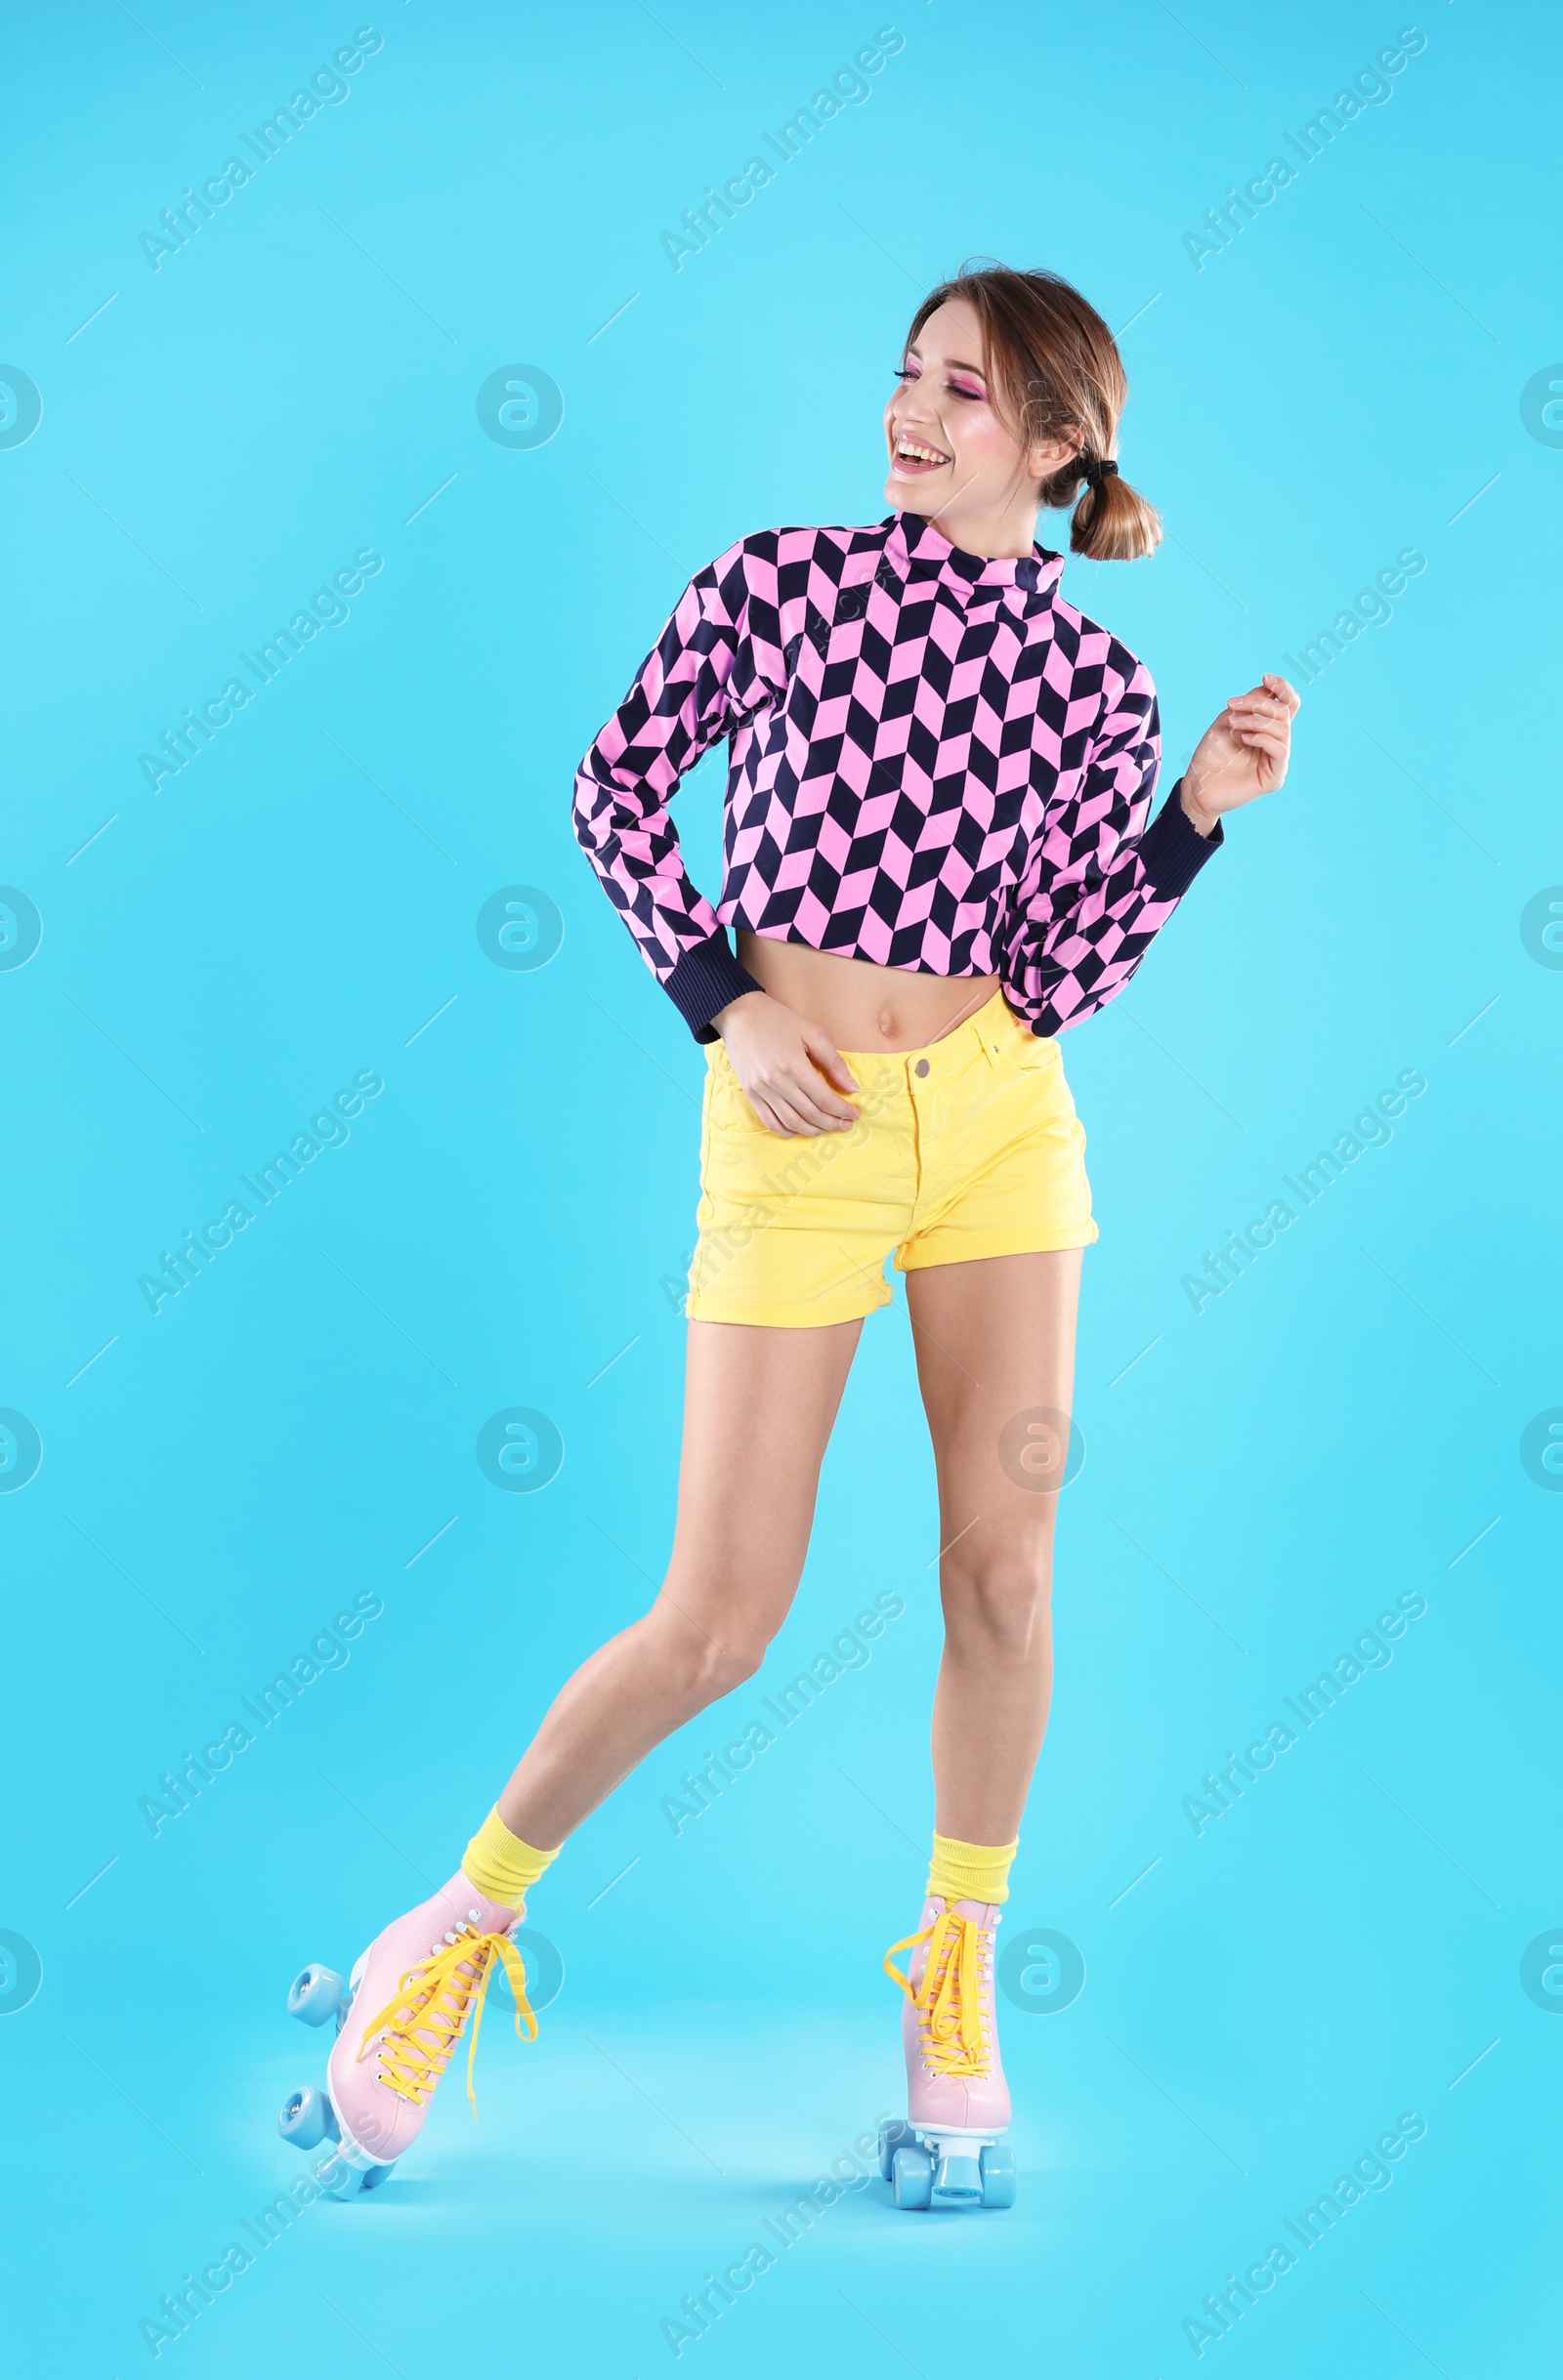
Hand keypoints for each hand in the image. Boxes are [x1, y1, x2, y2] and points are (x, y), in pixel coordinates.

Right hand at [710, 991, 860, 1135]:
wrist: (739, 1014)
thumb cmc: (778, 1020)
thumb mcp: (811, 1033)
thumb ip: (833, 1062)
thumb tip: (853, 1087)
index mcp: (794, 1066)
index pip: (824, 1099)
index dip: (843, 1110)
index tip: (855, 1113)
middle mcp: (777, 1083)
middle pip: (811, 1114)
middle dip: (833, 1123)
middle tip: (847, 1124)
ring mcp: (761, 1091)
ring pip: (792, 1123)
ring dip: (813, 1130)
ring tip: (828, 1127)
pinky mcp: (751, 1094)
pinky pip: (770, 1122)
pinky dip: (788, 1131)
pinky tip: (802, 1128)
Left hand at [1181, 673, 1299, 834]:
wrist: (1197, 786)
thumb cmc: (1211, 754)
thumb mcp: (1228, 720)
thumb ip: (1250, 705)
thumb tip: (1269, 689)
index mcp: (1268, 729)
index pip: (1288, 705)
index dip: (1282, 688)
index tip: (1265, 677)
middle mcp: (1276, 743)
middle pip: (1284, 713)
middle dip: (1259, 703)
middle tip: (1233, 704)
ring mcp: (1277, 761)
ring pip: (1283, 729)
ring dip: (1256, 720)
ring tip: (1232, 722)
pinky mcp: (1274, 777)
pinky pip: (1280, 750)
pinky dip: (1262, 739)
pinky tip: (1244, 738)